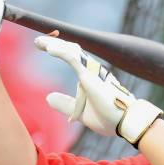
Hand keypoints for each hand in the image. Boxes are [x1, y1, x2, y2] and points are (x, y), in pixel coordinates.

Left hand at [35, 36, 162, 143]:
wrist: (124, 123)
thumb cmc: (108, 118)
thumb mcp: (80, 112)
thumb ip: (66, 104)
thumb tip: (48, 98)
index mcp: (90, 77)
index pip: (73, 57)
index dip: (60, 49)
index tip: (45, 46)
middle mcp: (92, 70)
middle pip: (71, 50)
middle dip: (55, 43)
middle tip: (39, 41)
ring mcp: (91, 71)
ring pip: (71, 51)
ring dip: (55, 44)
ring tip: (39, 42)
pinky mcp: (90, 74)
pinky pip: (73, 58)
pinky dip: (60, 51)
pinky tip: (48, 48)